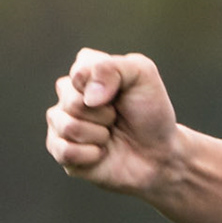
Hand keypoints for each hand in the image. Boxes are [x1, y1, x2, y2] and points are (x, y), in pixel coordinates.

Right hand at [45, 49, 179, 193]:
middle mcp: (66, 98)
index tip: (122, 92)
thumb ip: (112, 67)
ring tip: (110, 134)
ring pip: (68, 128)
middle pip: (72, 103)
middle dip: (105, 113)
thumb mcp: (142, 75)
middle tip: (117, 118)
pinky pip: (65, 152)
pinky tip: (101, 152)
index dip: (106, 86)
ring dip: (99, 134)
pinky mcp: (62, 154)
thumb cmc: (150, 111)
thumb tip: (89, 97)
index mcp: (82, 75)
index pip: (78, 73)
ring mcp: (61, 126)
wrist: (160, 151)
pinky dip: (91, 154)